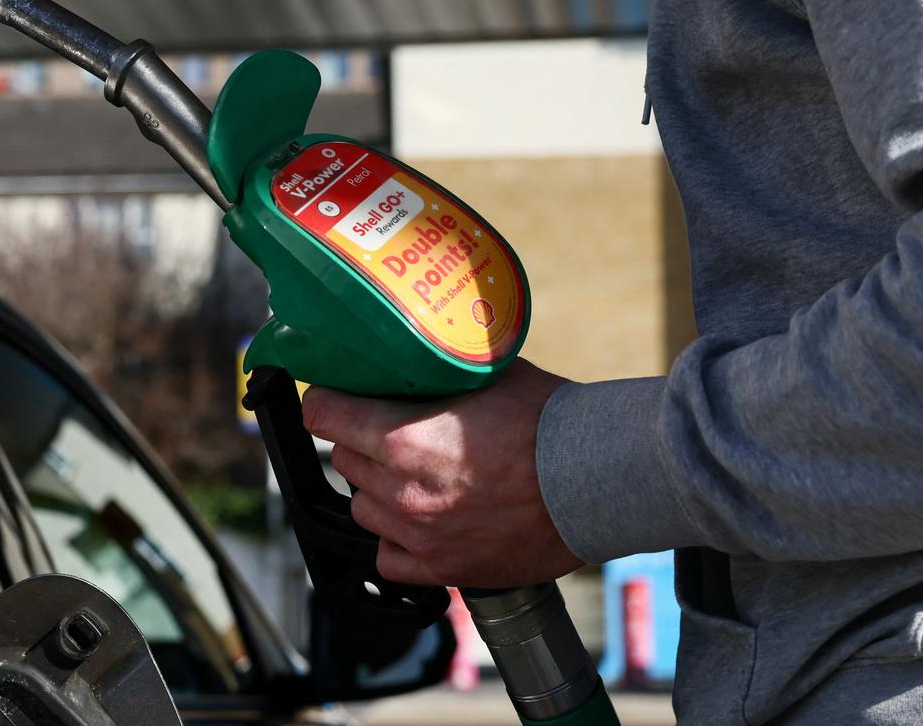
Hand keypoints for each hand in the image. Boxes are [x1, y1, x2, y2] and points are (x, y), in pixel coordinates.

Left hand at [300, 358, 581, 587]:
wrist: (599, 480)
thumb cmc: (549, 422)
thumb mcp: (485, 373)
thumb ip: (434, 371)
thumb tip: (401, 354)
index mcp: (405, 438)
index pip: (324, 416)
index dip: (325, 401)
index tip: (329, 397)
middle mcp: (403, 490)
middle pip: (342, 459)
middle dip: (359, 442)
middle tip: (389, 430)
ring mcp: (420, 534)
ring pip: (361, 507)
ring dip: (377, 489)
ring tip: (412, 475)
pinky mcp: (441, 569)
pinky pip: (386, 557)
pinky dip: (396, 539)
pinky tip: (419, 519)